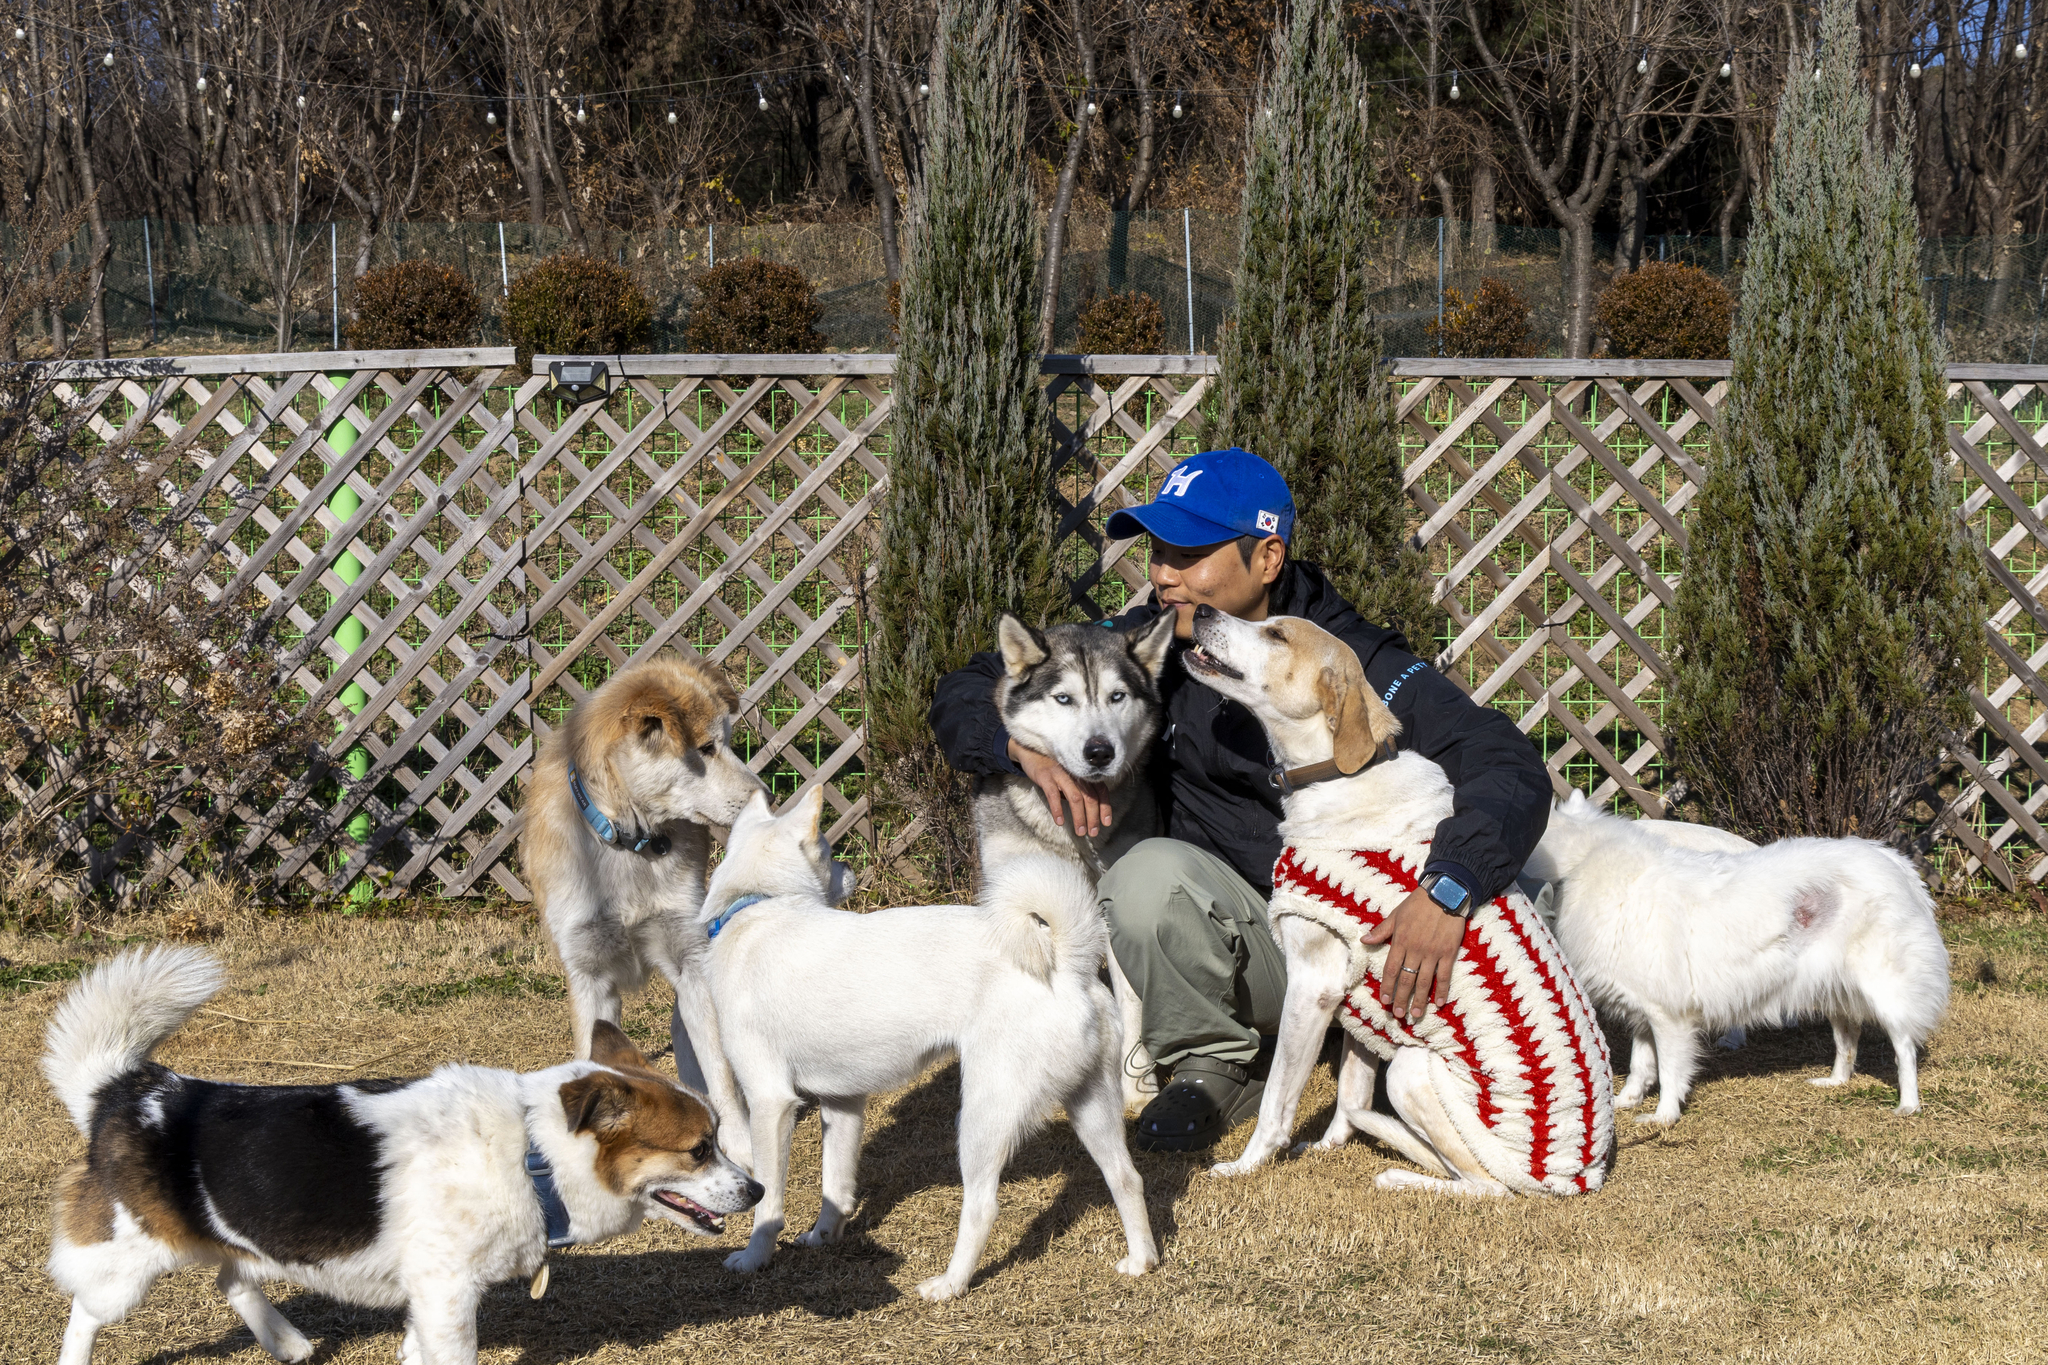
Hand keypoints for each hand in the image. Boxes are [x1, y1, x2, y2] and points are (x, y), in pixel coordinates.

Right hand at [1008, 738, 1110, 838]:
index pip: (1101, 791)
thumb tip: (1089, 812)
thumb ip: (1079, 791)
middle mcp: (1076, 774)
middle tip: (1092, 833)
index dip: (1105, 807)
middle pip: (1090, 797)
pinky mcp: (1046, 777)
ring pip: (1075, 798)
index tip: (1106, 823)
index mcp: (1084, 774)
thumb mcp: (1071, 778)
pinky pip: (1053, 795)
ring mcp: (1061, 774)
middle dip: (1093, 817)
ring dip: (1079, 817)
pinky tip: (1060, 821)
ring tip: (1080, 831)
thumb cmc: (1054, 770)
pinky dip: (1058, 809)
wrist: (1032, 753)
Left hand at [1362, 888, 1466, 1023]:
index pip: (1390, 969)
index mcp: (1400, 941)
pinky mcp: (1448, 953)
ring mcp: (1433, 953)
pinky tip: (1439, 1003)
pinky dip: (1442, 990)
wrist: (1444, 894)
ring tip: (1416, 1014)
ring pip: (1424, 981)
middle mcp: (1415, 950)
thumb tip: (1363, 940)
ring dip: (1420, 1000)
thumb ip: (1381, 931)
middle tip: (1398, 1014)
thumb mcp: (1396, 915)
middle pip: (1406, 979)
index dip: (1387, 986)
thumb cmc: (1418, 904)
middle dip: (1401, 998)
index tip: (1384, 1000)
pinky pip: (1444, 975)